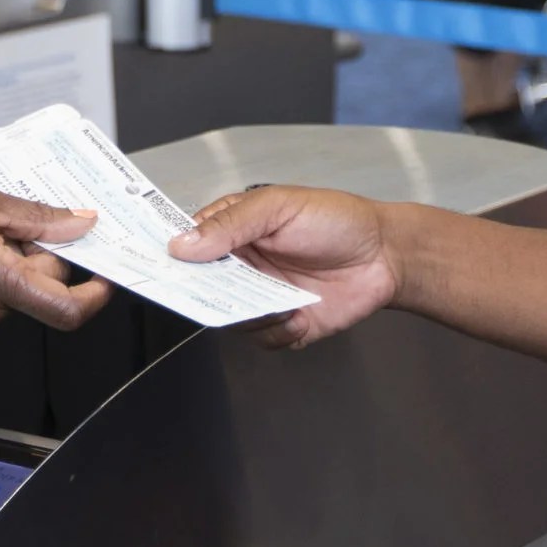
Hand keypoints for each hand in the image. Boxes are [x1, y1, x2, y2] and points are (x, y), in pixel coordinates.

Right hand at [170, 186, 397, 349]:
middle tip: (218, 291)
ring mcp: (261, 295)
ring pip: (229, 317)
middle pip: (201, 286)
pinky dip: (278, 331)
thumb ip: (230, 225)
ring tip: (280, 302)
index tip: (161, 264)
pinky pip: (261, 339)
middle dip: (207, 293)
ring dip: (250, 314)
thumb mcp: (279, 207)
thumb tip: (182, 244)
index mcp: (234, 229)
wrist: (385, 254)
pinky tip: (300, 314)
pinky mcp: (283, 323)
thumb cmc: (336, 219)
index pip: (188, 243)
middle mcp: (242, 265)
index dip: (171, 255)